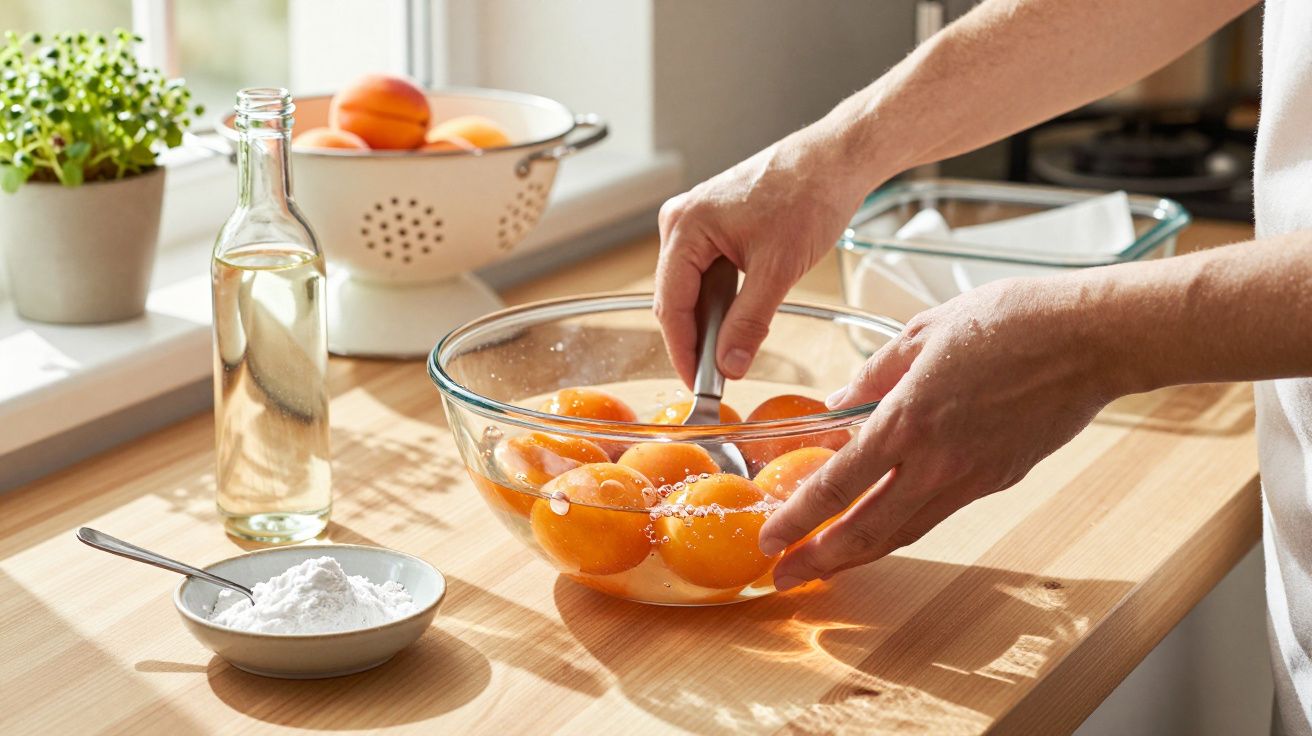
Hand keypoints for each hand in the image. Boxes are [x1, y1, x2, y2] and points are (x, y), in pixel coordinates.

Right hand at [654, 132, 873, 385]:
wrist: (837, 159)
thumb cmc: (809, 195)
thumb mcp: (779, 269)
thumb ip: (749, 321)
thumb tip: (728, 364)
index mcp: (685, 226)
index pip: (670, 302)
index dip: (683, 349)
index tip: (697, 384)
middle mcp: (681, 221)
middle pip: (676, 296)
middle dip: (696, 339)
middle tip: (716, 378)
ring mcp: (696, 221)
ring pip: (693, 287)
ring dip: (710, 321)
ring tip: (730, 354)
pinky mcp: (715, 224)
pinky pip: (708, 273)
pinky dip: (722, 301)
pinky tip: (738, 321)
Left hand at [758, 274, 1126, 589]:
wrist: (1089, 338)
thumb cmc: (1010, 322)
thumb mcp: (922, 333)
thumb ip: (873, 375)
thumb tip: (839, 406)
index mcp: (908, 420)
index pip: (837, 484)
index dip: (798, 518)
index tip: (771, 537)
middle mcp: (937, 461)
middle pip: (867, 529)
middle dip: (820, 559)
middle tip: (787, 577)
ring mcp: (971, 477)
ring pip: (905, 531)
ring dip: (860, 554)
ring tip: (827, 565)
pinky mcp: (999, 479)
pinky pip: (939, 511)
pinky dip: (903, 526)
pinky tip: (884, 524)